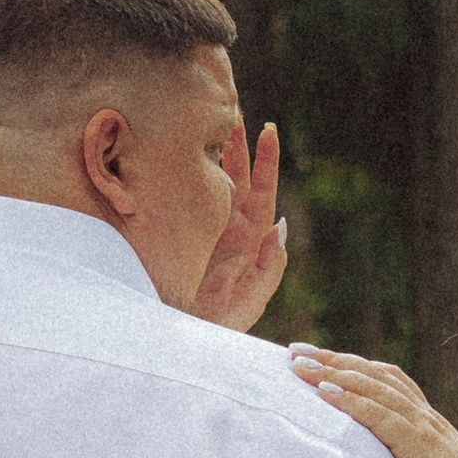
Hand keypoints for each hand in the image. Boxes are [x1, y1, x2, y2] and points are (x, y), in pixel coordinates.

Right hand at [186, 118, 287, 332]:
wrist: (179, 344)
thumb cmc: (219, 328)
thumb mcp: (250, 303)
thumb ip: (268, 269)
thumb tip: (278, 227)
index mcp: (249, 243)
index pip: (262, 194)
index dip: (266, 163)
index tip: (269, 130)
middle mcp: (229, 232)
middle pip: (237, 181)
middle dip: (238, 147)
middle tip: (233, 112)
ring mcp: (205, 231)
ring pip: (213, 186)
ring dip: (216, 156)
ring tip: (214, 124)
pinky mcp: (181, 235)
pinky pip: (189, 200)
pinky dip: (191, 177)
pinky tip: (185, 155)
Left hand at [288, 349, 457, 457]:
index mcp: (428, 422)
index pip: (387, 380)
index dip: (353, 365)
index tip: (319, 358)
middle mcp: (425, 417)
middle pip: (374, 374)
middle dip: (333, 359)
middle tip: (295, 351)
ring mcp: (423, 428)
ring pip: (374, 387)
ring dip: (332, 372)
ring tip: (298, 366)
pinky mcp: (419, 446)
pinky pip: (379, 416)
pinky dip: (350, 400)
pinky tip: (324, 392)